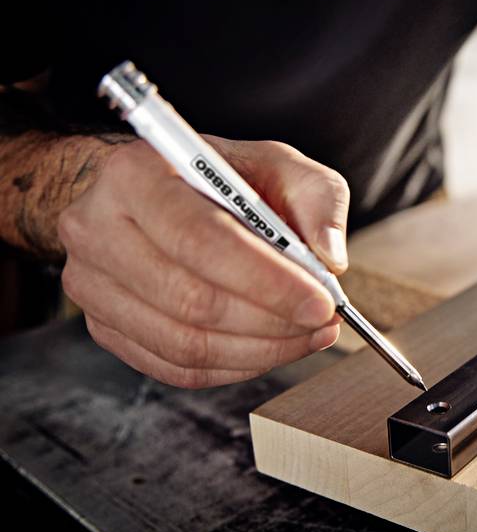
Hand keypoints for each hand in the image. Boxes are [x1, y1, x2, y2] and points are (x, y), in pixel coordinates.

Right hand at [58, 136, 349, 387]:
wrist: (160, 192)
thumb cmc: (220, 178)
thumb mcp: (279, 164)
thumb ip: (317, 201)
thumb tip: (330, 259)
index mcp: (137, 175)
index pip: (201, 240)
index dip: (267, 281)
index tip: (321, 302)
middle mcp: (98, 229)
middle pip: (191, 300)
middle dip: (271, 321)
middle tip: (322, 321)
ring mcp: (91, 284)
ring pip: (183, 344)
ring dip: (259, 351)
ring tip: (306, 336)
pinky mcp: (103, 325)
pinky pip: (175, 367)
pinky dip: (234, 366)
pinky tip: (270, 348)